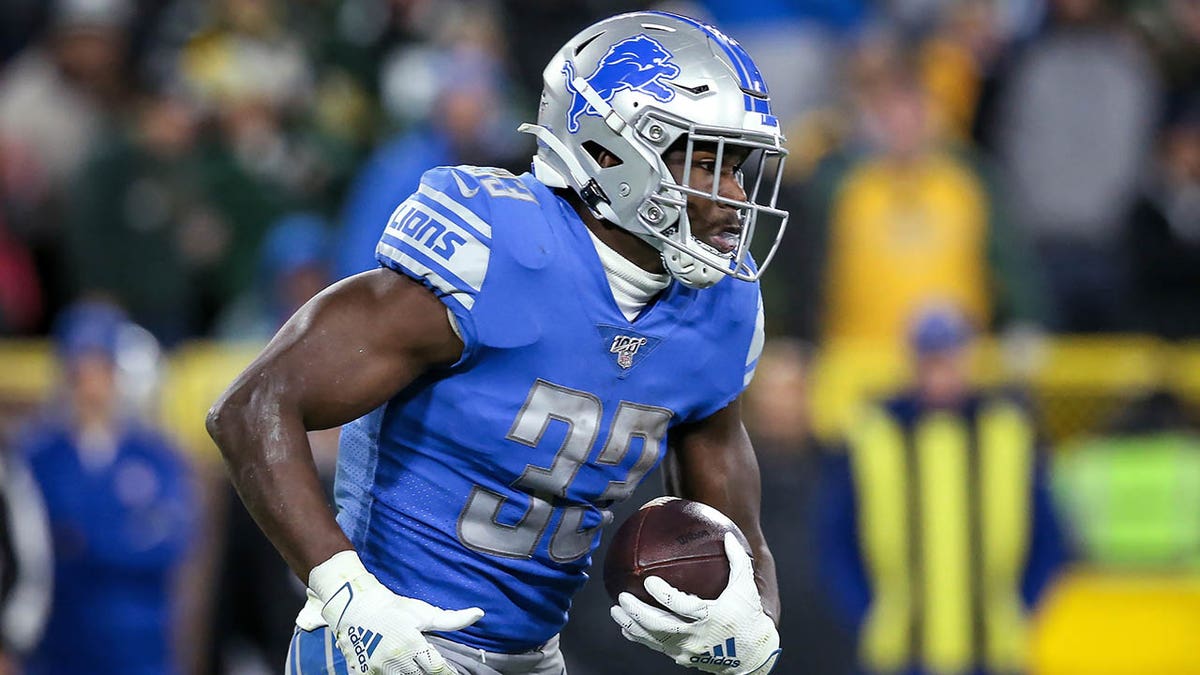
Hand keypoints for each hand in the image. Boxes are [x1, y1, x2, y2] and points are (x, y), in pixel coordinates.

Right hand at [310, 551, 483, 674]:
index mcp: (412, 645)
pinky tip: (399, 671)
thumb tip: (479, 613)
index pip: (438, 669)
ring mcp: (376, 669)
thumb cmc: (393, 609)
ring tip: (415, 667)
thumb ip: (452, 619)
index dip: (449, 673)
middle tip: (433, 667)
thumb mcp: (424, 612)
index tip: (456, 673)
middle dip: (430, 674)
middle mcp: (394, 660)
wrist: (355, 607)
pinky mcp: (361, 674)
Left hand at [610, 533, 780, 673]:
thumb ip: (737, 560)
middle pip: (661, 626)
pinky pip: (657, 647)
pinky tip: (626, 629)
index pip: (682, 606)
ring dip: (632, 626)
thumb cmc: (748, 616)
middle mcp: (696, 636)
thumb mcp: (746, 588)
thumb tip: (726, 534)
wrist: (752, 655)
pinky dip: (640, 638)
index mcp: (710, 617)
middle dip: (638, 613)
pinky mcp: (683, 658)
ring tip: (615, 611)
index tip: (648, 581)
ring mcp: (687, 650)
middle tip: (622, 597)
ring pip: (654, 639)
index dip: (663, 595)